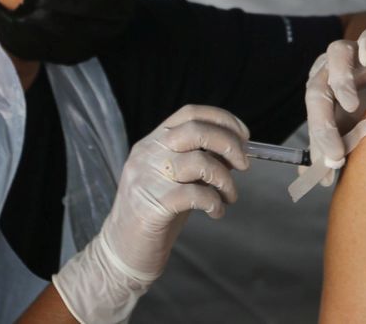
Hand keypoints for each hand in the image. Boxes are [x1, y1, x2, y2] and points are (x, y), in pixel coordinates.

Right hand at [52, 104, 249, 323]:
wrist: (121, 252)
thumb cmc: (154, 213)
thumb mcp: (175, 178)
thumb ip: (199, 160)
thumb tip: (236, 150)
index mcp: (152, 142)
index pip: (190, 113)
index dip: (222, 119)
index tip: (244, 135)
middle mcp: (147, 154)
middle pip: (196, 130)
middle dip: (229, 144)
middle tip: (244, 164)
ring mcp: (147, 178)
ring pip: (200, 162)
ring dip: (225, 179)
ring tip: (229, 196)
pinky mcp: (152, 206)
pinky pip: (197, 195)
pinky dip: (215, 203)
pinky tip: (216, 212)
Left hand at [304, 27, 365, 174]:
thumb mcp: (352, 126)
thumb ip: (333, 147)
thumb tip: (314, 177)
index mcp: (321, 89)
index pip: (313, 115)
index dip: (319, 141)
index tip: (332, 166)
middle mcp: (331, 68)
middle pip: (317, 89)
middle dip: (323, 124)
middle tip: (336, 153)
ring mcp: (354, 51)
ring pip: (336, 55)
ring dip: (340, 79)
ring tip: (351, 105)